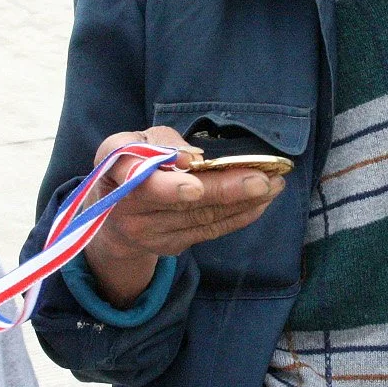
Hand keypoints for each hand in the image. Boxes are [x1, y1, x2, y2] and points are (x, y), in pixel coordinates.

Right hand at [80, 126, 284, 304]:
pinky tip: (261, 203)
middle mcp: (127, 205)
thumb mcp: (141, 140)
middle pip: (180, 201)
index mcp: (114, 168)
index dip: (166, 180)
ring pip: (200, 217)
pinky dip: (238, 217)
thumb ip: (165, 142)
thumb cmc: (134, 162)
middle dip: (224, 189)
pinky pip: (208, 231)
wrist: (115, 216)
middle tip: (261, 179)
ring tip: (273, 185)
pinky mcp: (168, 246)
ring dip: (242, 202)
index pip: (132, 172)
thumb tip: (196, 158)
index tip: (195, 177)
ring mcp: (148, 231)